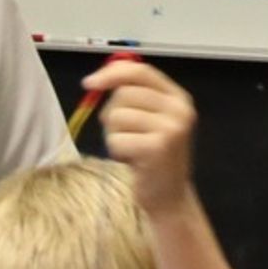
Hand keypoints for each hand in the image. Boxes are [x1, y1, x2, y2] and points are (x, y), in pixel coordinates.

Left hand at [84, 56, 194, 214]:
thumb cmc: (151, 159)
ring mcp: (170, 127)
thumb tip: (96, 78)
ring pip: (117, 116)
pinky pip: (117, 139)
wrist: (169, 197)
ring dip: (113, 135)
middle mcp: (178, 109)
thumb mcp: (148, 121)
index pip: (140, 71)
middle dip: (112, 115)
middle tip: (125, 136)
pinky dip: (116, 151)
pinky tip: (131, 160)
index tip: (88, 83)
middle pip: (123, 94)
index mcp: (177, 97)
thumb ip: (132, 97)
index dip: (111, 73)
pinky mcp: (158, 147)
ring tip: (129, 149)